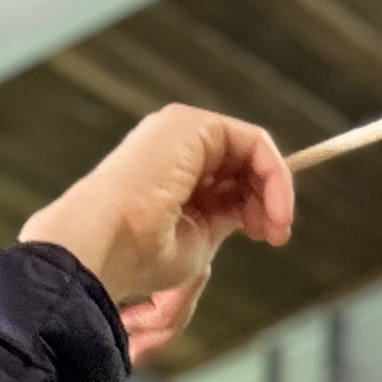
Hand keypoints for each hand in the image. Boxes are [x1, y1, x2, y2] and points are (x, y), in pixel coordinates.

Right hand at [21, 108, 293, 343]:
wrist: (105, 246)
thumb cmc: (138, 256)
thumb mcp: (197, 241)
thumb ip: (224, 219)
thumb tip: (254, 214)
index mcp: (169, 175)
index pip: (227, 179)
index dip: (256, 205)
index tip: (271, 237)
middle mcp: (174, 147)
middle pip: (242, 161)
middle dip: (269, 197)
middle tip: (277, 235)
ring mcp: (181, 132)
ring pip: (251, 149)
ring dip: (276, 189)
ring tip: (276, 227)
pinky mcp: (191, 125)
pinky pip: (254, 141)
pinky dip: (275, 175)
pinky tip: (274, 208)